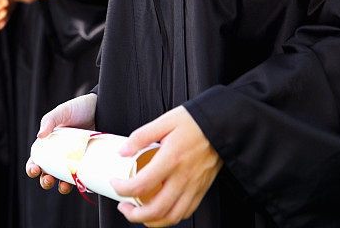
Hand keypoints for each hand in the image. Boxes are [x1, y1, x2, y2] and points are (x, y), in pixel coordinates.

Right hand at [26, 93, 96, 194]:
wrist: (102, 108)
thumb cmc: (79, 108)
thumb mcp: (62, 111)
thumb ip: (50, 120)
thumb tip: (39, 135)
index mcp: (49, 144)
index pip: (36, 160)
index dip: (32, 167)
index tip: (34, 169)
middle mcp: (60, 155)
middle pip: (48, 174)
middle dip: (45, 181)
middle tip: (48, 179)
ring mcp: (74, 160)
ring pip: (64, 180)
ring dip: (60, 186)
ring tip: (63, 185)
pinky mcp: (87, 163)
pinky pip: (81, 178)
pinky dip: (79, 183)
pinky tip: (80, 183)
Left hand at [111, 105, 222, 226]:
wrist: (223, 124)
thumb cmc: (195, 121)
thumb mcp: (165, 121)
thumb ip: (141, 136)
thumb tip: (123, 151)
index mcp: (171, 159)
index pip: (141, 185)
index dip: (123, 189)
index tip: (116, 183)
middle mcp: (183, 177)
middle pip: (155, 210)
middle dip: (134, 215)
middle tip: (124, 206)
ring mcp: (194, 186)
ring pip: (171, 217)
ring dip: (151, 221)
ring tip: (140, 213)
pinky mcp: (201, 189)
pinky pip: (185, 212)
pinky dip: (170, 217)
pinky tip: (162, 208)